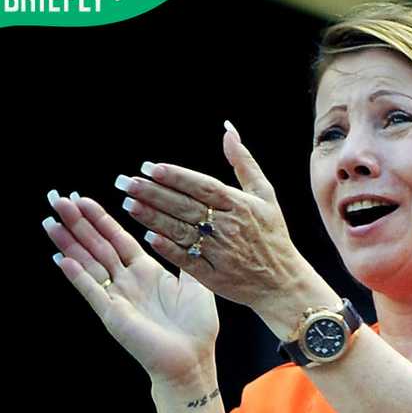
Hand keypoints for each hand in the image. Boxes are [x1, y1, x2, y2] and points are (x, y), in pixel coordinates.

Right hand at [44, 193, 218, 389]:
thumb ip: (185, 258)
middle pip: (97, 245)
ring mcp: (117, 297)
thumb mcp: (195, 284)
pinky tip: (62, 259)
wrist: (192, 359)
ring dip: (69, 243)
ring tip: (50, 221)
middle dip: (78, 223)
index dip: (101, 219)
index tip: (82, 199)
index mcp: (147, 272)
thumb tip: (185, 232)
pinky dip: (77, 275)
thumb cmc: (197, 326)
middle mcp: (128, 281)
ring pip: (88, 263)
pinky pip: (92, 290)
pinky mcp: (112, 314)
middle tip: (57, 199)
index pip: (118, 239)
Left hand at [118, 122, 331, 314]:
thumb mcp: (266, 195)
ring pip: (181, 231)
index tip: (151, 168)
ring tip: (129, 205)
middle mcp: (229, 228)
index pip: (204, 187)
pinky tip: (149, 238)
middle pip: (186, 207)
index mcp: (241, 206)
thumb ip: (244, 162)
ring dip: (154, 218)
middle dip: (155, 194)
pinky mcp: (214, 276)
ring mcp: (221, 253)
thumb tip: (228, 131)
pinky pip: (187, 260)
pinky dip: (169, 249)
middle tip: (128, 183)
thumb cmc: (272, 235)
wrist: (283, 281)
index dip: (177, 177)